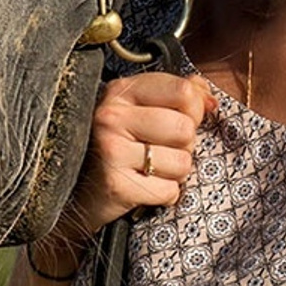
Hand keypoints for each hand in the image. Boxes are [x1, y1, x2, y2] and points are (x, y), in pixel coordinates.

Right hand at [36, 69, 210, 263]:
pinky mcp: (115, 185)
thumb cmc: (116, 146)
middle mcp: (112, 116)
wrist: (74, 193)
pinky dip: (163, 195)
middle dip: (183, 146)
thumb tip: (211, 101)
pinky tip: (143, 187)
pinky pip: (169, 191)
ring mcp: (110, 150)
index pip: (184, 91)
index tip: (180, 119)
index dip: (194, 110)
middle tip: (159, 150)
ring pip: (182, 162)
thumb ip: (180, 94)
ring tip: (150, 170)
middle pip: (185, 128)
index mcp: (122, 90)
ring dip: (174, 173)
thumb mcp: (141, 108)